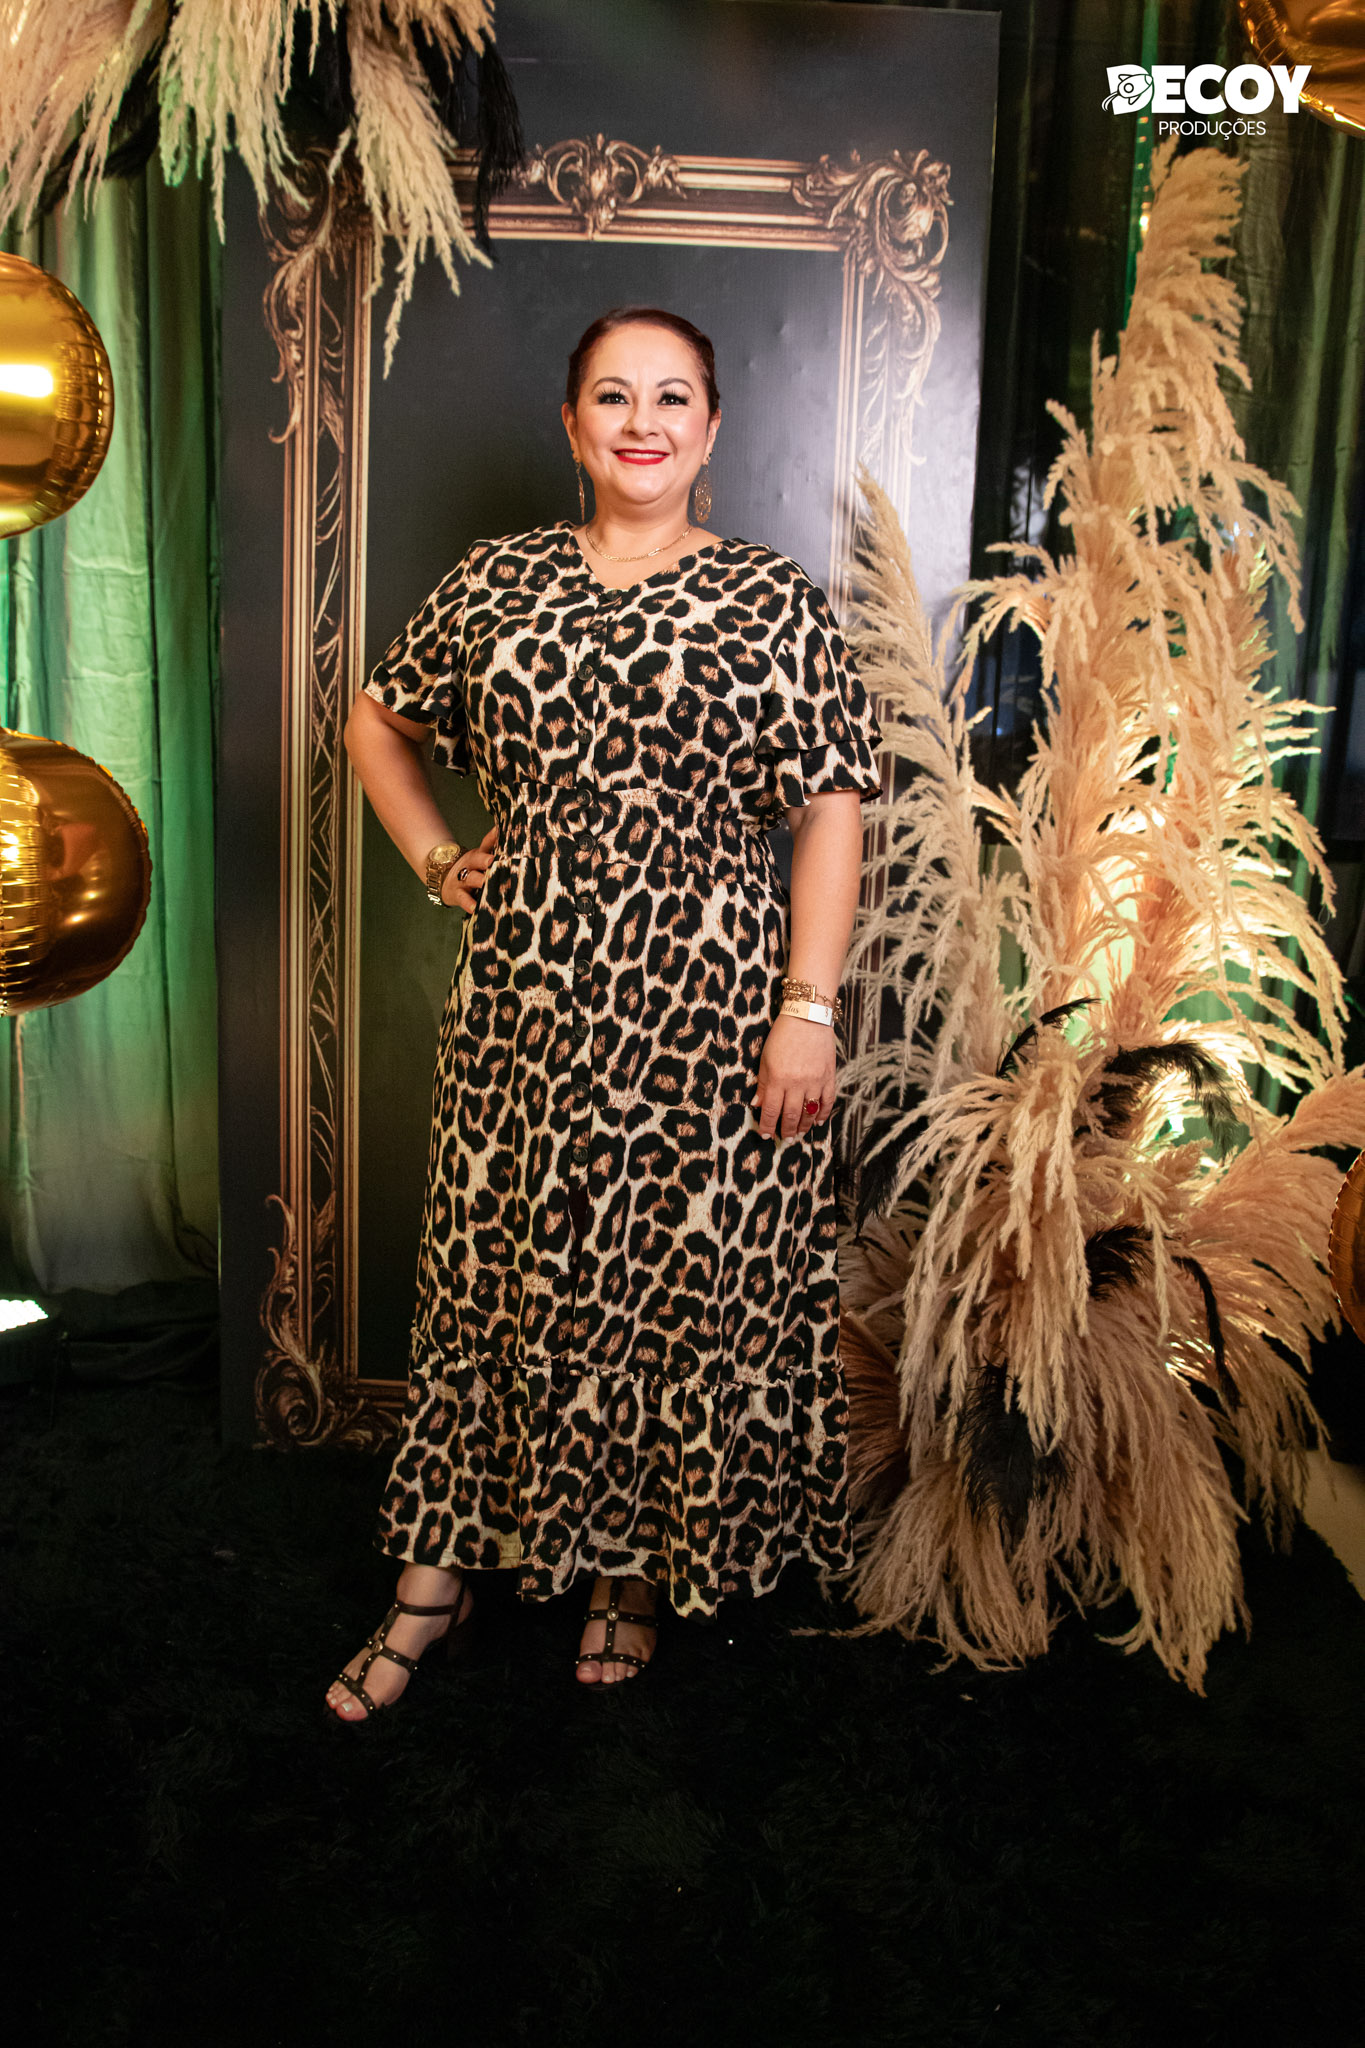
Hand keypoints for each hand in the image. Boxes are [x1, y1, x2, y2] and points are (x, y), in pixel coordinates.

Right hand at [439, 824, 499, 910]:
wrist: (442, 878)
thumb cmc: (471, 869)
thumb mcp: (481, 857)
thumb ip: (496, 850)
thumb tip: (513, 837)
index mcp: (479, 854)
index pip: (487, 842)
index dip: (493, 837)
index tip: (501, 832)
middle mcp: (471, 864)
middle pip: (478, 859)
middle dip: (487, 860)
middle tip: (495, 861)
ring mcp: (463, 879)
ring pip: (472, 878)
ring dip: (480, 881)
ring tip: (487, 883)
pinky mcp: (457, 894)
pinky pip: (463, 899)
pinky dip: (469, 903)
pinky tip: (475, 908)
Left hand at [755, 1013, 836, 1138]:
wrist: (808, 1017)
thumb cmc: (783, 1035)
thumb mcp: (766, 1058)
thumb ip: (763, 1084)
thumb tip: (758, 1104)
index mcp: (777, 1079)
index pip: (771, 1111)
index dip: (768, 1126)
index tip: (766, 1135)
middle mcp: (796, 1084)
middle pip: (791, 1116)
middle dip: (786, 1130)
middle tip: (785, 1138)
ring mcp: (815, 1081)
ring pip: (809, 1113)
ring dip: (804, 1126)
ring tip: (799, 1134)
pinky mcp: (829, 1077)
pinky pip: (827, 1102)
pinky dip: (823, 1114)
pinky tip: (818, 1122)